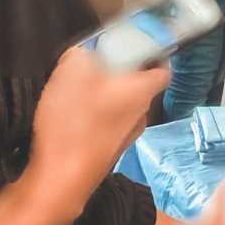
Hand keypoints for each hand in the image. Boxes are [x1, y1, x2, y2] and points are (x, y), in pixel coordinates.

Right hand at [27, 46, 167, 219]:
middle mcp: (143, 114)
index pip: (163, 68)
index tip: (136, 44)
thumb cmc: (74, 121)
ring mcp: (127, 136)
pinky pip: (108, 124)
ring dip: (105, 95)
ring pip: (122, 106)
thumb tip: (88, 52)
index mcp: (143, 91)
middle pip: (139, 86)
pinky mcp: (110, 151)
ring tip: (76, 91)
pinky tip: (72, 118)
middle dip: (120, 72)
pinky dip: (95, 116)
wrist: (61, 179)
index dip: (154, 53)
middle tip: (95, 64)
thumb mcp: (73, 70)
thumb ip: (84, 53)